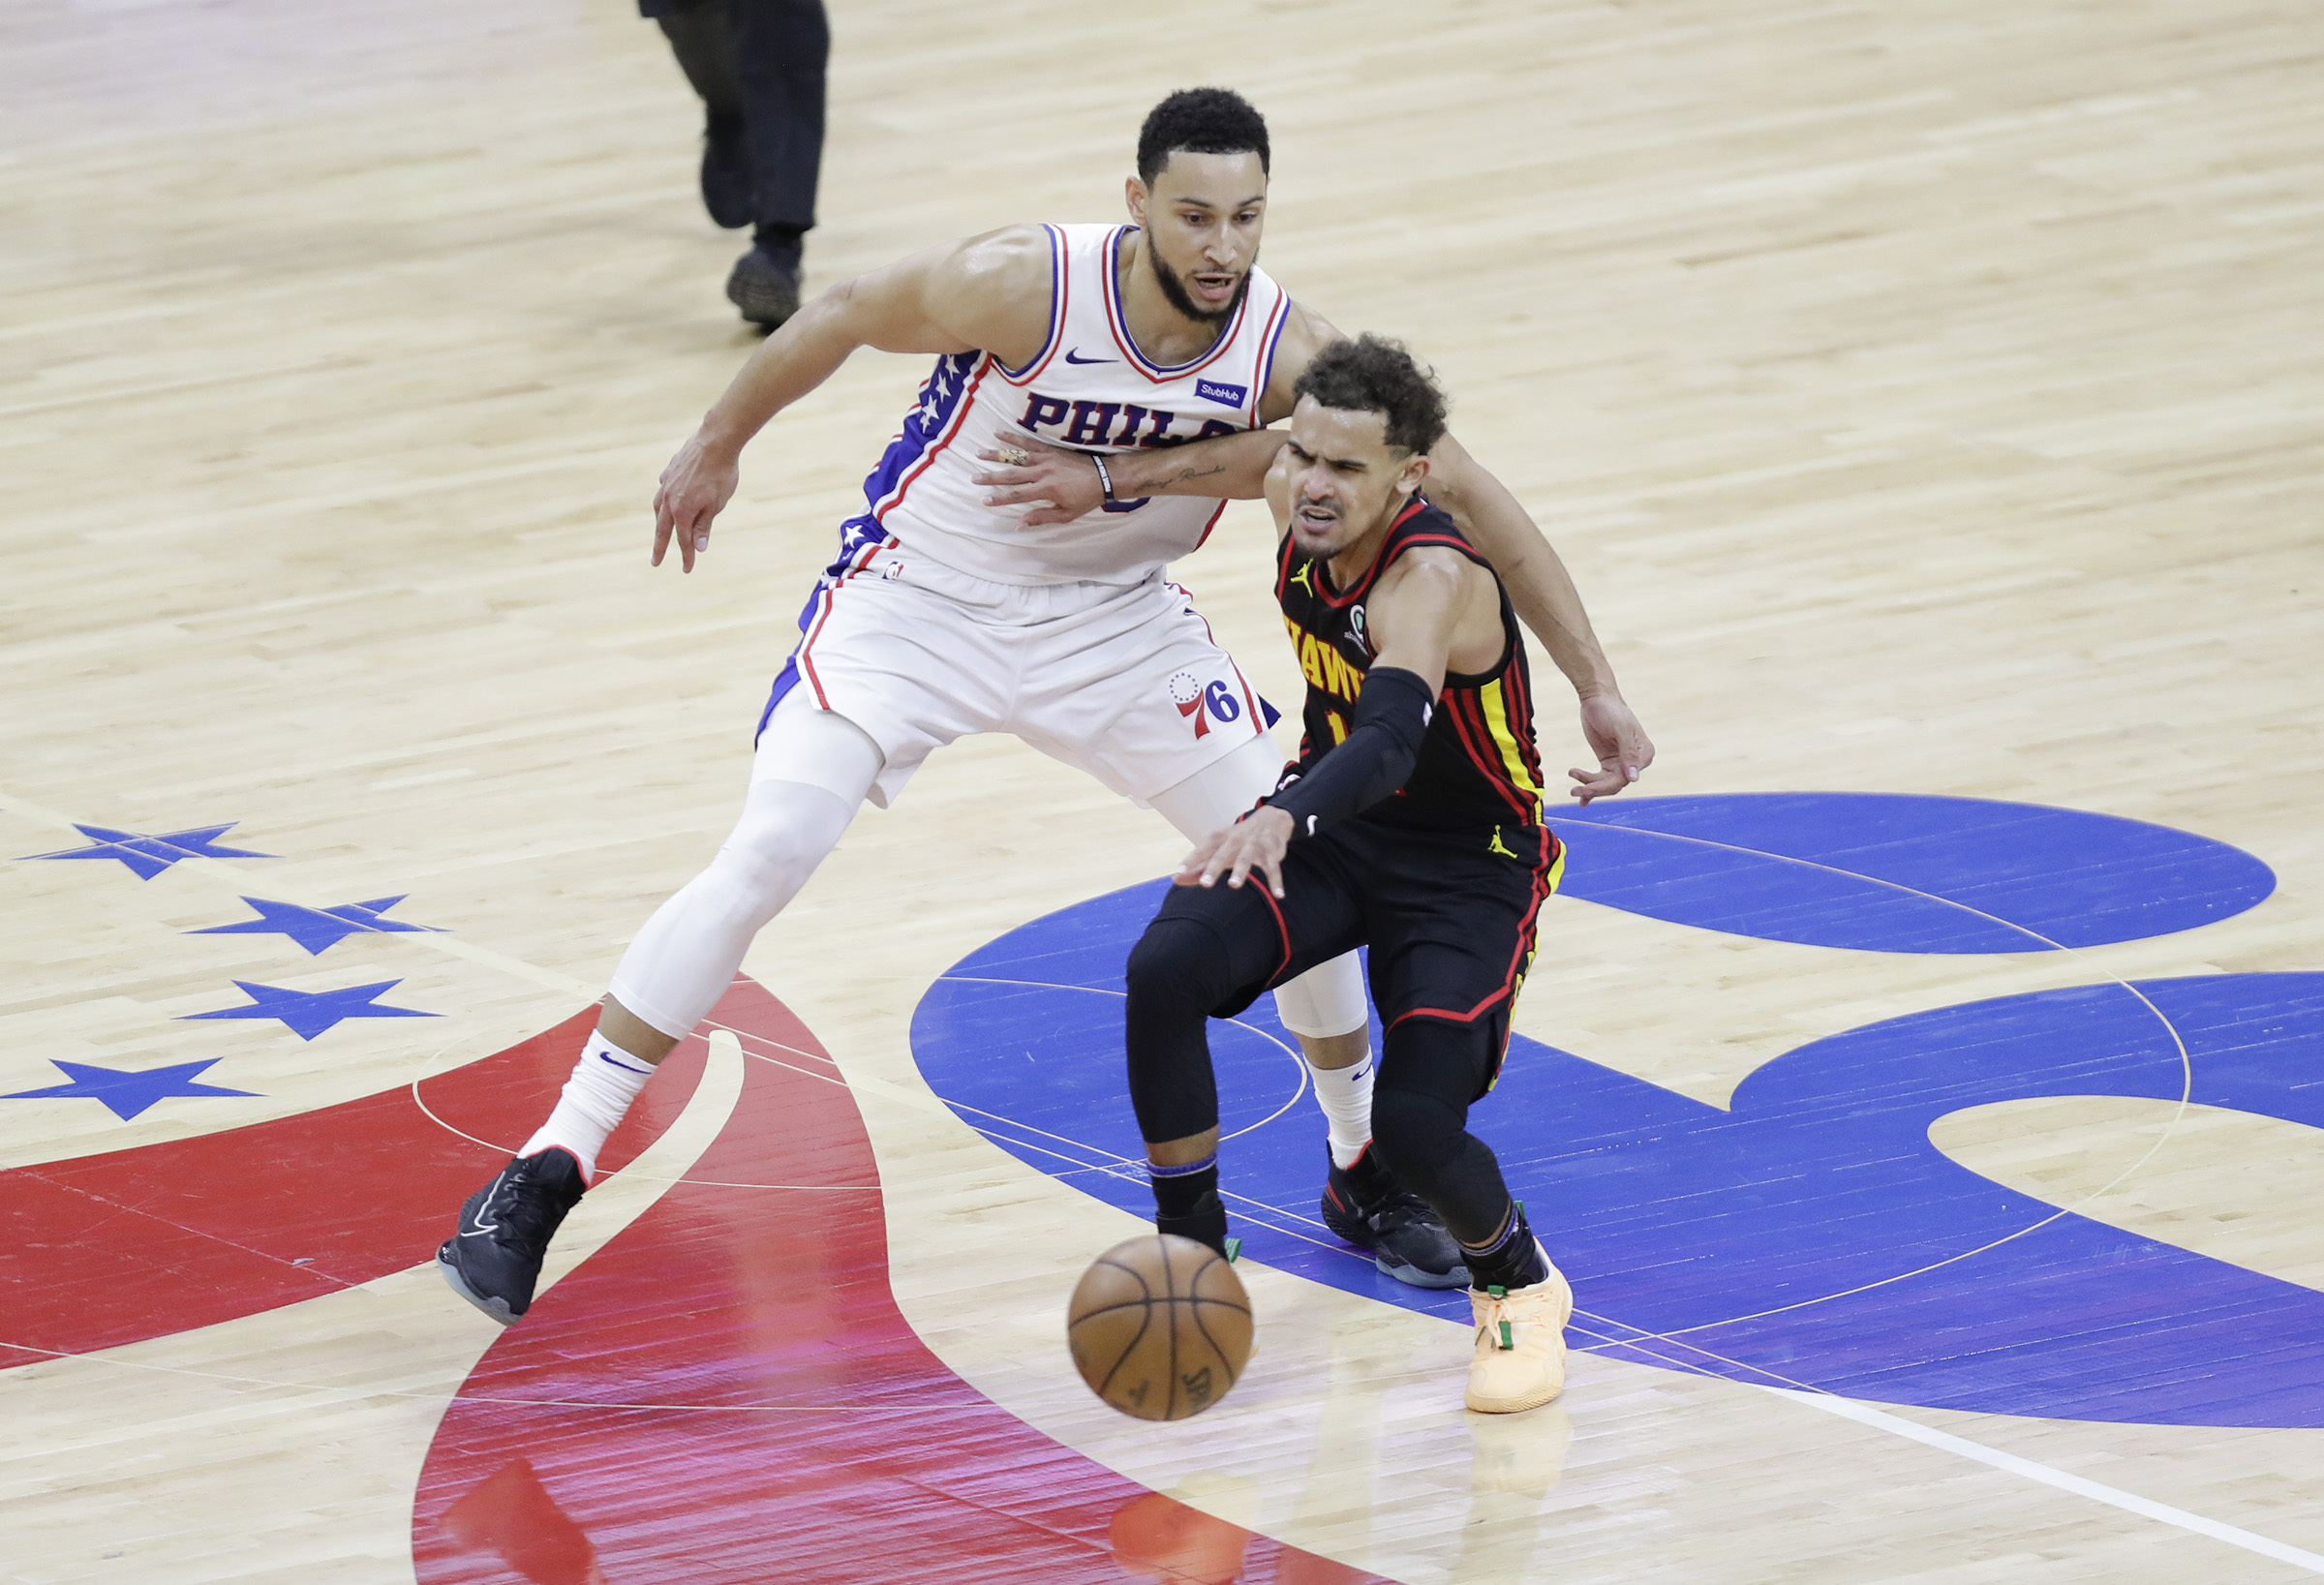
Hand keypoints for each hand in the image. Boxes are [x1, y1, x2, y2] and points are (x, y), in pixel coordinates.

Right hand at [652, 432, 740, 572]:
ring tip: (660, 533)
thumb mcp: (716, 505)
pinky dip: (663, 500)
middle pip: (662, 529)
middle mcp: (669, 499)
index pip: (683, 540)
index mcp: (682, 511)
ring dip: (659, 523)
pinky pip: (663, 490)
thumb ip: (704, 526)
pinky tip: (667, 501)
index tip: (687, 570)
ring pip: (659, 508)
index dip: (686, 557)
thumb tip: (698, 547)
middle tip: (655, 562)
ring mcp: (666, 483)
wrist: (716, 441)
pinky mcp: (669, 471)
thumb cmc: (721, 474)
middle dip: (660, 547)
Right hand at [973, 430, 1105, 525]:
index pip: (1018, 495)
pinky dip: (1013, 437)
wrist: (1104, 476)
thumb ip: (1041, 517)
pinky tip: (999, 432)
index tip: (985, 500)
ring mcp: (1046, 458)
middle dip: (991, 476)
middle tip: (974, 478)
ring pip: (1016, 456)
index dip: (1000, 498)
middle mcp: (1044, 471)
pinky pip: (1028, 442)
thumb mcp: (1066, 514)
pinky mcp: (1049, 449)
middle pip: (1012, 474)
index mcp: (1047, 489)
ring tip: (979, 453)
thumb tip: (1018, 524)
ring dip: (996, 455)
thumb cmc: (1086, 498)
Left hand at [1173, 807, 1293, 896]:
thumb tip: (1176, 879)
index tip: (1179, 873)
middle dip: (1214, 868)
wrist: (1270, 819)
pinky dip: (1276, 881)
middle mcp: (1235, 839)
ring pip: (1246, 858)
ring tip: (1234, 885)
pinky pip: (1274, 868)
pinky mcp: (1272, 851)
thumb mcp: (1217, 848)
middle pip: (1223, 854)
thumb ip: (1198, 866)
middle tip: (1204, 884)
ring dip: (1241, 871)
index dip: (1191, 860)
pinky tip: (1278, 896)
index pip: (1203, 848)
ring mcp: (1254, 844)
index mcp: (1220, 838)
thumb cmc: (1237, 840)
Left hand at [1568, 691, 1654, 804]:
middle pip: (1615, 784)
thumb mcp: (1620, 729)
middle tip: (1575, 790)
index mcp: (1643, 754)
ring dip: (1589, 788)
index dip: (1607, 785)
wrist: (1596, 698)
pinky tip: (1580, 798)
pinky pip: (1600, 780)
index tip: (1589, 787)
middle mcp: (1635, 761)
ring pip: (1606, 784)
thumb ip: (1628, 753)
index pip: (1626, 778)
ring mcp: (1620, 763)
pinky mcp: (1607, 762)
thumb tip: (1634, 778)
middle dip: (1594, 789)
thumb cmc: (1610, 710)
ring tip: (1573, 789)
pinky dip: (1590, 788)